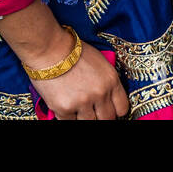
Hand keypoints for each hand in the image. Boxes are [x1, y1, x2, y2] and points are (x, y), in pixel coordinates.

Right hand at [0, 2, 128, 118]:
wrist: (50, 48)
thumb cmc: (73, 51)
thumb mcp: (100, 62)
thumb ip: (106, 81)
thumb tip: (106, 97)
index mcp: (111, 80)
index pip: (122, 108)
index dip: (115, 111)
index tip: (109, 110)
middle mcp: (100, 93)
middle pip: (108, 118)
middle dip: (100, 116)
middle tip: (93, 111)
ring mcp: (83, 102)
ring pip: (89, 122)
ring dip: (84, 117)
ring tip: (78, 107)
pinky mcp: (64, 109)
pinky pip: (70, 122)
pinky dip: (68, 117)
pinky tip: (66, 107)